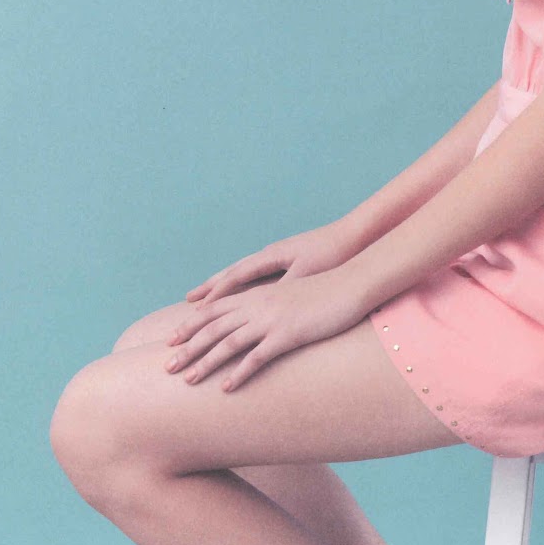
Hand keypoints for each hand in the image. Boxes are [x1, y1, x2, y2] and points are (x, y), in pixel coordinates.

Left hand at [165, 262, 370, 391]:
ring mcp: (272, 320)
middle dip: (188, 347)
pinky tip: (226, 389)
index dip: (191, 325)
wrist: (353, 283)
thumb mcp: (294, 295)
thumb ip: (274, 306)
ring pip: (228, 343)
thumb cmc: (327, 290)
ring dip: (205, 363)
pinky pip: (258, 357)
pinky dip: (239, 374)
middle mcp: (258, 305)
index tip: (172, 340)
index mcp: (257, 295)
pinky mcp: (289, 334)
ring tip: (187, 381)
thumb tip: (264, 322)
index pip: (215, 309)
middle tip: (166, 366)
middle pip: (213, 327)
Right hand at [184, 222, 353, 305]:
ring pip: (243, 273)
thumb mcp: (306, 273)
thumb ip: (282, 288)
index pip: (235, 276)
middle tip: (189, 300)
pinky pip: (258, 275)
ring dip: (224, 286)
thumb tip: (261, 306)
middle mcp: (270, 255)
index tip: (197, 308)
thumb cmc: (332, 254)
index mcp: (271, 256)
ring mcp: (278, 257)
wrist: (354, 236)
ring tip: (207, 296)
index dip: (216, 293)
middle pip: (232, 273)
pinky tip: (241, 294)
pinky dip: (244, 285)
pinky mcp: (290, 261)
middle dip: (211, 288)